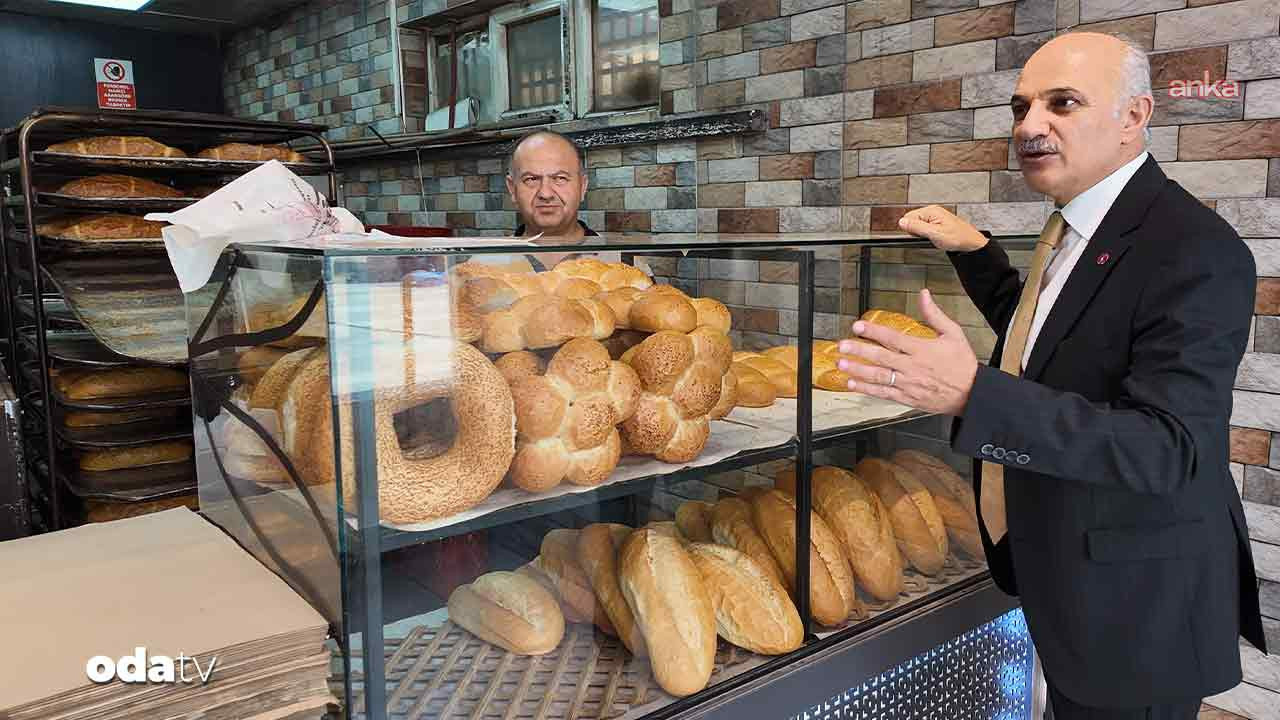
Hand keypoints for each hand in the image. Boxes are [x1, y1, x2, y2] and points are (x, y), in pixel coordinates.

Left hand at [836, 289, 978, 415]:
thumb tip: (923, 294)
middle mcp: (912, 367)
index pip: (892, 338)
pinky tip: (852, 384)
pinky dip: (866, 389)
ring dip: (858, 370)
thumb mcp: (953, 334)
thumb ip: (934, 314)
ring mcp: (908, 384)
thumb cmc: (962, 363)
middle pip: (881, 357)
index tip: (857, 326)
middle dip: (859, 350)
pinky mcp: (907, 398)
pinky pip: (883, 393)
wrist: (972, 393)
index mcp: (922, 349)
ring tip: (841, 363)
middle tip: (842, 346)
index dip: (873, 331)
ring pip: (878, 376)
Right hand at [898, 205, 987, 252]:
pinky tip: (936, 238)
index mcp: (931, 211)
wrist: (970, 242)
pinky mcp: (937, 222)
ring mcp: (935, 216)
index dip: (911, 229)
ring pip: (918, 225)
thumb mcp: (934, 234)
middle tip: (928, 237)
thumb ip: (916, 227)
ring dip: (922, 234)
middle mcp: (932, 211)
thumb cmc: (957, 237)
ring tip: (934, 238)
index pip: (908, 217)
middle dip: (916, 232)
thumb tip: (902, 222)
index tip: (919, 235)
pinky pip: (925, 228)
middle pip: (912, 220)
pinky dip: (927, 234)